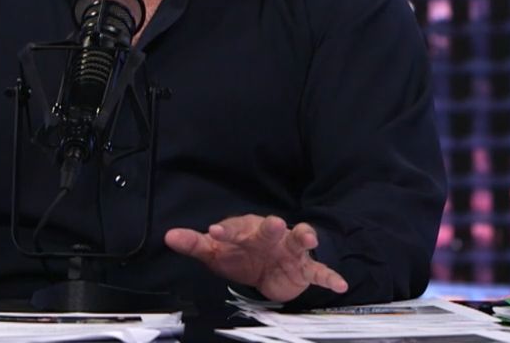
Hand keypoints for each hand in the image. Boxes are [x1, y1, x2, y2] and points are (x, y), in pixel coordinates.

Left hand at [164, 215, 347, 301]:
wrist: (267, 269)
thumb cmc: (240, 255)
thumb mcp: (216, 252)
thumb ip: (194, 244)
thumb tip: (169, 236)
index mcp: (246, 230)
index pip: (234, 229)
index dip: (226, 231)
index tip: (213, 232)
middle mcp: (270, 236)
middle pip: (270, 230)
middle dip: (272, 228)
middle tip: (275, 223)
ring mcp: (289, 252)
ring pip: (298, 241)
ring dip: (304, 238)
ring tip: (310, 240)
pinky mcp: (304, 269)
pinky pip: (319, 272)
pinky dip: (329, 277)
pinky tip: (339, 284)